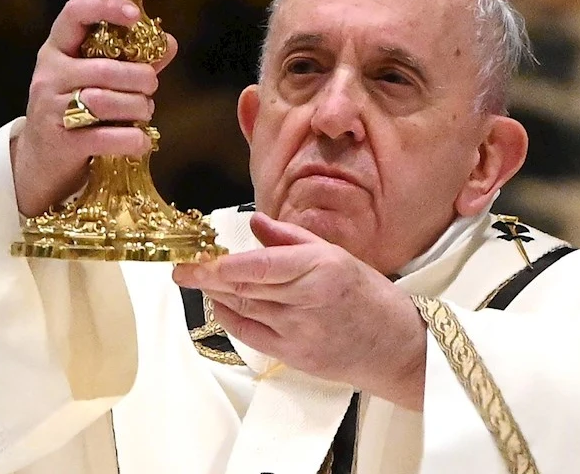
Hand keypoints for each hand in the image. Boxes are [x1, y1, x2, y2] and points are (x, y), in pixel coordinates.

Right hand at [11, 0, 175, 217]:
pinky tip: (141, 140)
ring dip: (138, 107)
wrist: (40, 162)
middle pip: (105, 68)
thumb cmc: (76, 112)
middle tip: (150, 87)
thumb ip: (131, 61)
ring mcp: (51, 109)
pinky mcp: (61, 142)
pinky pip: (105, 137)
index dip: (105, 7)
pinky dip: (132, 139)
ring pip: (105, 101)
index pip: (74, 13)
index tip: (135, 15)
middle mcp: (49, 75)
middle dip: (139, 78)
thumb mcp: (94, 80)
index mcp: (57, 50)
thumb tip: (168, 42)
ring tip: (144, 112)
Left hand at [172, 213, 426, 409]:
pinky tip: (221, 304)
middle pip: (244, 288)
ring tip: (197, 280)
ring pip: (243, 309)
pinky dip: (231, 317)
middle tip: (182, 267)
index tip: (195, 259)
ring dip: (216, 294)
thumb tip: (254, 223)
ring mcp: (300, 333)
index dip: (222, 265)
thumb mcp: (336, 255)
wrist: (396, 347)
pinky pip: (250, 335)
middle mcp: (308, 300)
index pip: (261, 266)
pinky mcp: (294, 357)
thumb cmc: (367, 295)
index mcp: (321, 268)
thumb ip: (290, 239)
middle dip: (207, 278)